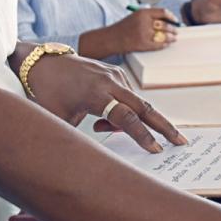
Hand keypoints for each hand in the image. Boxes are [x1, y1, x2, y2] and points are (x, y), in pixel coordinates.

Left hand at [26, 53, 185, 153]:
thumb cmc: (46, 93)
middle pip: (144, 107)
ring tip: (101, 127)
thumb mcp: (60, 121)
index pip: (126, 118)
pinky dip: (126, 110)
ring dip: (134, 120)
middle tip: (180, 142)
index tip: (156, 150)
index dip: (142, 136)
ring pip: (136, 102)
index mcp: (96, 94)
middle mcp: (109, 82)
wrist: (40, 62)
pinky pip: (128, 94)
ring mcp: (113, 74)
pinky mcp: (113, 72)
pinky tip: (103, 118)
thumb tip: (97, 158)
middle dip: (164, 126)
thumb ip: (80, 137)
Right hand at [110, 9, 177, 53]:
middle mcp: (144, 22)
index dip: (171, 17)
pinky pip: (158, 45)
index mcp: (143, 13)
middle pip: (165, 25)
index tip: (175, 20)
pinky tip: (166, 44)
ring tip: (173, 38)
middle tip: (176, 31)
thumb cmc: (124, 27)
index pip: (163, 12)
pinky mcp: (143, 44)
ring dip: (170, 37)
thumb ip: (150, 16)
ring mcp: (144, 34)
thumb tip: (166, 20)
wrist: (112, 38)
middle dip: (173, 29)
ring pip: (163, 36)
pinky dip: (164, 45)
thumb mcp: (136, 16)